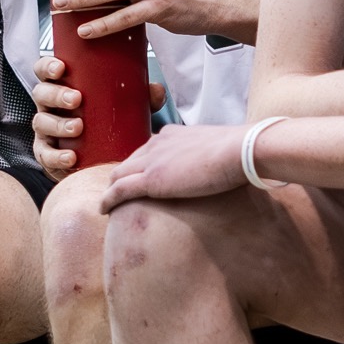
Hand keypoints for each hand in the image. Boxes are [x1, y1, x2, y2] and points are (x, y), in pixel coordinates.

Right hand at [31, 54, 165, 179]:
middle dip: (56, 94)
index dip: (48, 66)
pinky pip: (44, 154)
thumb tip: (157, 90)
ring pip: (41, 122)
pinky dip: (56, 156)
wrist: (100, 157)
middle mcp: (49, 105)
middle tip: (77, 99)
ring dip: (58, 124)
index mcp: (62, 85)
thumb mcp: (123, 105)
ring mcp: (46, 129)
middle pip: (41, 93)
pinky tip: (71, 157)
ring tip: (78, 127)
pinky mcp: (47, 153)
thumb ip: (139, 96)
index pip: (45, 70)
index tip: (62, 67)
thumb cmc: (107, 120)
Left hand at [98, 124, 246, 211]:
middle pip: (129, 161)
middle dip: (122, 176)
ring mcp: (152, 160)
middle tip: (120, 193)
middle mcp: (157, 143)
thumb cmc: (239, 151)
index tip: (140, 176)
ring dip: (112, 188)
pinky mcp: (151, 180)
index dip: (141, 164)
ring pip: (119, 174)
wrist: (240, 151)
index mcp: (172, 134)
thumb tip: (217, 167)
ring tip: (108, 203)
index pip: (149, 149)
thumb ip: (207, 156)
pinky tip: (103, 210)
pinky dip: (108, 199)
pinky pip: (119, 190)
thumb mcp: (217, 148)